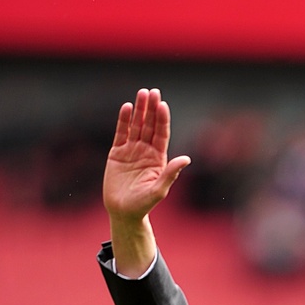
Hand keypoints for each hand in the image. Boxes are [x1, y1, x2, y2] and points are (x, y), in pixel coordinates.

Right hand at [103, 87, 189, 222]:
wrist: (123, 212)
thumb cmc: (143, 205)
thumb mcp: (159, 190)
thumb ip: (171, 174)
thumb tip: (187, 159)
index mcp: (158, 159)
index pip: (161, 134)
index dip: (162, 120)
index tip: (163, 105)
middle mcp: (146, 151)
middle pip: (149, 125)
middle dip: (152, 109)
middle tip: (153, 92)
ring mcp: (131, 151)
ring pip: (136, 125)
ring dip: (139, 110)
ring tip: (142, 93)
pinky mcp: (117, 153)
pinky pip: (121, 133)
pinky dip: (124, 120)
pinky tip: (127, 107)